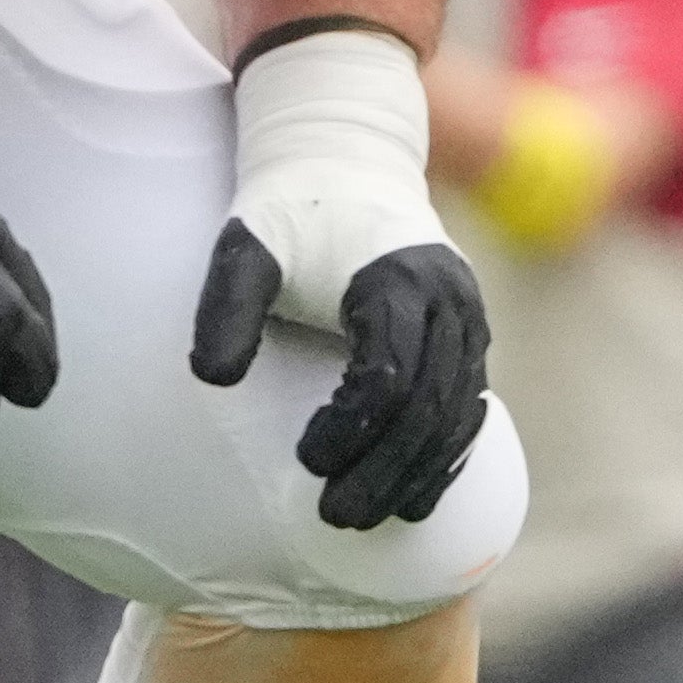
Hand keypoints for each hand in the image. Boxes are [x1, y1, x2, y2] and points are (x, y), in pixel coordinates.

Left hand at [189, 27, 492, 527]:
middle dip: (384, 471)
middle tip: (333, 518)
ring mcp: (470, 320)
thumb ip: (226, 307)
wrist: (347, 161)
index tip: (305, 462)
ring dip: (416, 475)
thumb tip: (211, 378)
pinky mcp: (472, 337)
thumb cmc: (288, 211)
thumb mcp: (245, 247)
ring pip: (457, 416)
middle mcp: (448, 300)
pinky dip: (443, 457)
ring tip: (368, 520)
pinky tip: (411, 499)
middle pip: (428, 407)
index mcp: (399, 279)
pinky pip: (469, 409)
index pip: (387, 376)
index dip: (350, 429)